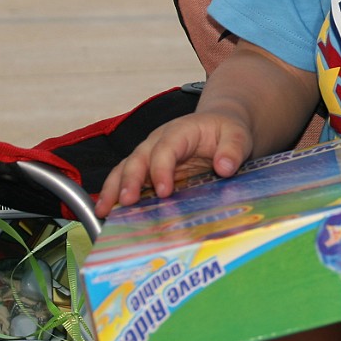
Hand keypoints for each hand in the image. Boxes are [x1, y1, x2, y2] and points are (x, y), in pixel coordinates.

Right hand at [95, 110, 254, 216]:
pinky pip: (127, 180)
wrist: (219, 127)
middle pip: (138, 158)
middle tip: (126, 202)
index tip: (165, 191)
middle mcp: (158, 142)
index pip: (166, 148)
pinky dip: (115, 194)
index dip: (162, 169)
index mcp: (180, 131)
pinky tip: (106, 213)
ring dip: (113, 189)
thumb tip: (224, 168)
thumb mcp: (237, 135)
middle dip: (130, 180)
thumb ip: (233, 149)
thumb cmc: (226, 131)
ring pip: (125, 168)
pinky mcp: (148, 170)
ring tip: (103, 211)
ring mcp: (150, 156)